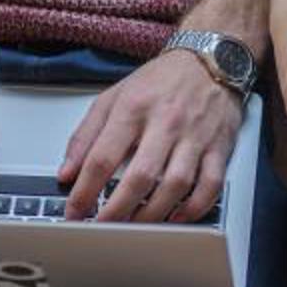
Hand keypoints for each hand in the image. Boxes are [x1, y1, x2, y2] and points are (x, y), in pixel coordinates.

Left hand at [58, 50, 243, 221]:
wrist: (211, 59)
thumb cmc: (161, 80)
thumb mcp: (113, 96)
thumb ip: (86, 134)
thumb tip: (68, 172)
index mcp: (133, 108)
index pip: (103, 158)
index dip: (85, 191)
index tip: (75, 211)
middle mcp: (165, 123)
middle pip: (139, 177)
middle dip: (117, 210)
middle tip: (103, 227)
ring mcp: (195, 137)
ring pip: (175, 185)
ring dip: (153, 214)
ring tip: (134, 226)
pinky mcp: (219, 148)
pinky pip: (210, 185)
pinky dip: (194, 208)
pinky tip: (176, 216)